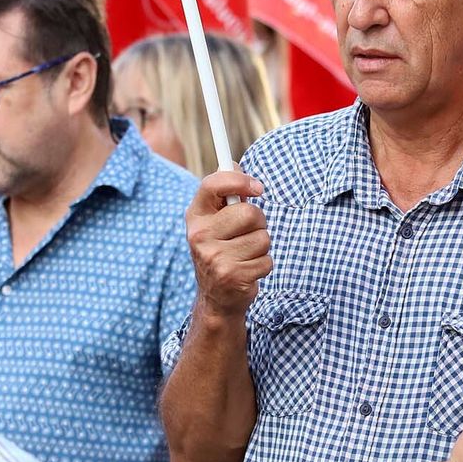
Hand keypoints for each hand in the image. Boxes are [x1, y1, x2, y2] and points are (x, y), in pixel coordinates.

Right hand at [186, 171, 271, 317]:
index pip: (214, 185)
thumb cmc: (221, 249)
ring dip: (261, 246)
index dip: (239, 180)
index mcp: (195, 216)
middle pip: (249, 213)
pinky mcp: (232, 276)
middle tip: (248, 233)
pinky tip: (247, 270)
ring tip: (245, 255)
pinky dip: (263, 265)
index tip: (258, 188)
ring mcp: (214, 257)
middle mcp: (199, 235)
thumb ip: (227, 193)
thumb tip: (234, 164)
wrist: (216, 298)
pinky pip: (267, 259)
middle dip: (258, 223)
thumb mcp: (216, 221)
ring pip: (262, 238)